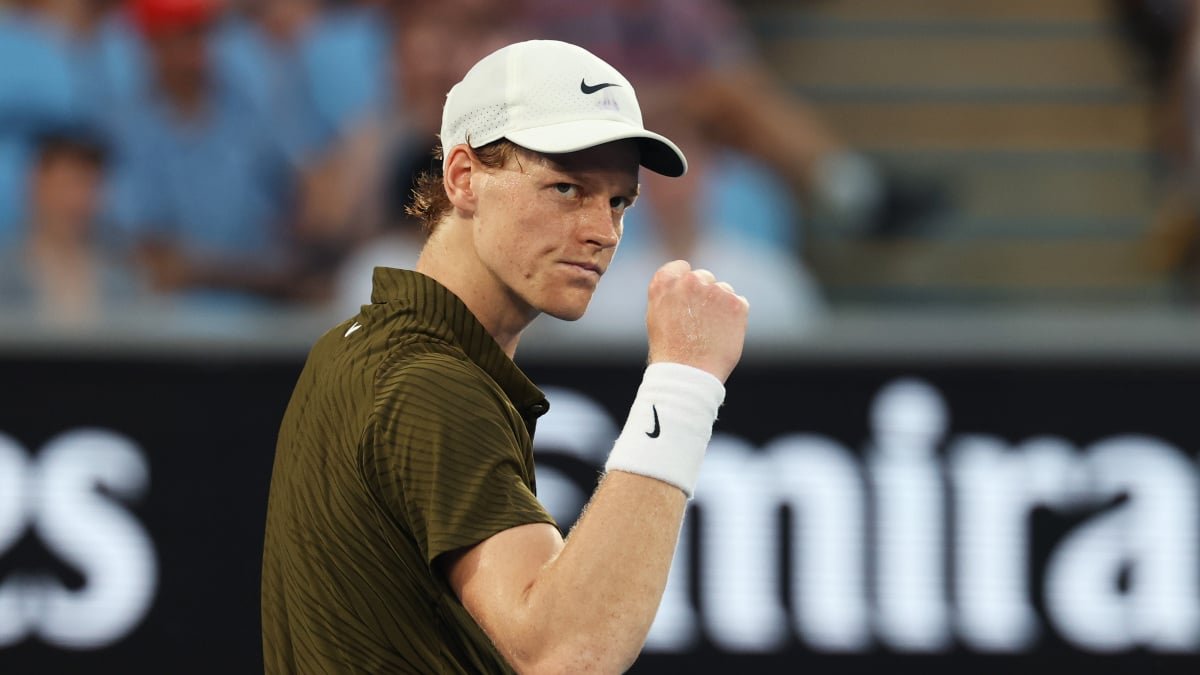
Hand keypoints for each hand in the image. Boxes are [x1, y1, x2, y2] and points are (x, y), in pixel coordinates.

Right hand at [645, 260, 748, 382]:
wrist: (688, 374)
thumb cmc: (670, 351)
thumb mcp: (657, 317)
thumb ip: (671, 296)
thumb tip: (684, 286)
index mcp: (665, 282)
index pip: (681, 268)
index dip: (685, 283)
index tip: (688, 299)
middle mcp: (690, 281)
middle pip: (705, 277)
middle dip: (705, 295)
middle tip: (700, 323)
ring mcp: (715, 291)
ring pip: (724, 291)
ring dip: (721, 306)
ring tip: (710, 333)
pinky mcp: (736, 304)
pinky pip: (740, 304)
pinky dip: (735, 318)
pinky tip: (722, 335)